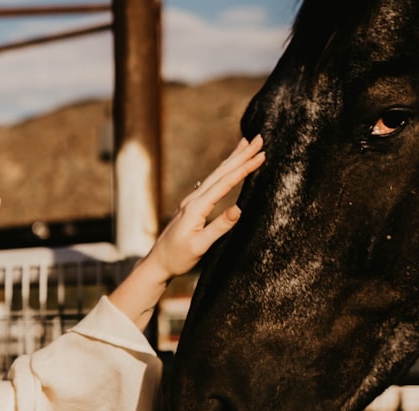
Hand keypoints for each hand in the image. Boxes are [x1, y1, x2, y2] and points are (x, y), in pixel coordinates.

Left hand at [145, 135, 264, 280]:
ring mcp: (191, 201)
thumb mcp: (199, 246)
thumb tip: (239, 209)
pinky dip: (222, 170)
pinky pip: (210, 182)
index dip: (244, 168)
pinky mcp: (191, 206)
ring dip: (232, 158)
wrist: (157, 263)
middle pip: (220, 172)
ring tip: (246, 142)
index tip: (261, 155)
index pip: (225, 183)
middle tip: (259, 138)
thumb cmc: (178, 258)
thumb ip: (219, 228)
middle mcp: (193, 200)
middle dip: (240, 155)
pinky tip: (227, 166)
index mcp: (196, 208)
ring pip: (215, 175)